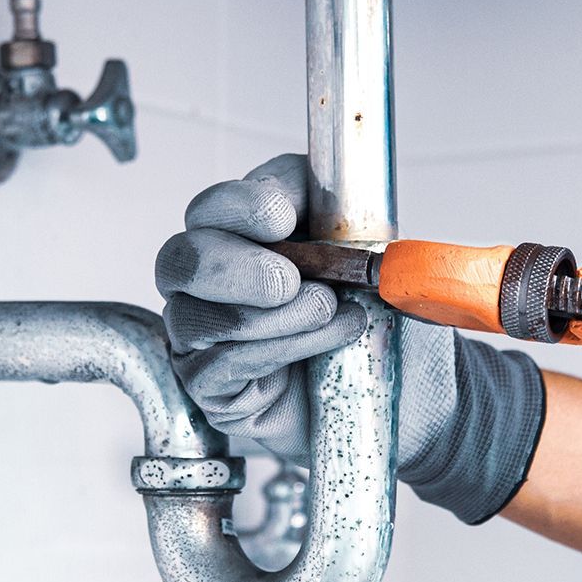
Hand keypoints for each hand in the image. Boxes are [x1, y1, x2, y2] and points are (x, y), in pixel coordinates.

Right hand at [155, 154, 546, 522]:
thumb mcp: (365, 249)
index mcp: (238, 231)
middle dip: (242, 269)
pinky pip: (222, 363)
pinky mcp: (207, 384)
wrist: (400, 385)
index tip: (284, 218)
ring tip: (333, 315)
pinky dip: (280, 351)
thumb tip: (325, 197)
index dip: (240, 206)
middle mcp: (205, 280)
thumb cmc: (370, 313)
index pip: (212, 206)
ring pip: (201, 317)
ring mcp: (198, 332)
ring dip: (279, 317)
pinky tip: (323, 345)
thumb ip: (339, 214)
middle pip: (181, 258)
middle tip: (293, 282)